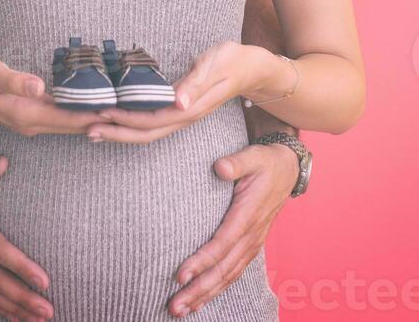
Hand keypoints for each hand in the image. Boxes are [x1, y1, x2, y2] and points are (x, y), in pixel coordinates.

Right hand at [0, 54, 113, 137]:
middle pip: (73, 125)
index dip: (93, 116)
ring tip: (119, 112)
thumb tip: (39, 87)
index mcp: (25, 114)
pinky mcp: (30, 114)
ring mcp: (30, 121)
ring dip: (91, 119)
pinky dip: (78, 114)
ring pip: (68, 123)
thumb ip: (14, 80)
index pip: (67, 119)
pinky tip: (92, 107)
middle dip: (99, 121)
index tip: (118, 113)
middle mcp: (31, 123)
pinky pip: (60, 118)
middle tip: (130, 114)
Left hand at [86, 41, 269, 144]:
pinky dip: (132, 124)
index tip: (101, 116)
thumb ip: (196, 84)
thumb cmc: (233, 60)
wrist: (254, 68)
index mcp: (190, 109)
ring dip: (121, 132)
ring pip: (148, 131)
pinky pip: (154, 123)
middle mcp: (184, 117)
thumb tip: (178, 104)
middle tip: (86, 129)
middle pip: (145, 134)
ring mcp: (183, 116)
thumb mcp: (215, 66)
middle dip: (115, 133)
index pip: (151, 121)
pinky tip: (119, 119)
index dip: (125, 122)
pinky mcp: (182, 110)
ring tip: (95, 128)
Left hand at [168, 142, 297, 315]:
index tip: (180, 275)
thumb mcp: (253, 156)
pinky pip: (234, 272)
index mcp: (248, 215)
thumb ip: (236, 162)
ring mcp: (252, 243)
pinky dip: (218, 289)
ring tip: (182, 310)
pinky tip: (201, 300)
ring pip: (228, 276)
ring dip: (205, 295)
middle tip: (175, 306)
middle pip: (223, 269)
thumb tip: (220, 167)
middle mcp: (251, 235)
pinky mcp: (250, 246)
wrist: (286, 170)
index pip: (222, 243)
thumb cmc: (266, 162)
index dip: (202, 261)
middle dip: (198, 290)